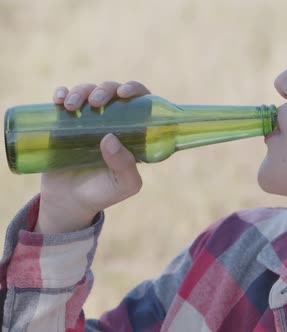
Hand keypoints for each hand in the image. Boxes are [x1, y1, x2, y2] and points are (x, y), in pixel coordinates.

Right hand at [36, 81, 150, 233]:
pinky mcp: (65, 121)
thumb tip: (110, 138)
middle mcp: (112, 120)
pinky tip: (59, 100)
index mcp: (132, 131)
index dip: (134, 89)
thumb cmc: (104, 192)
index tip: (124, 93)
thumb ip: (125, 166)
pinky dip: (62, 93)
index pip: (139, 101)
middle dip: (104, 89)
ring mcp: (88, 119)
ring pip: (88, 90)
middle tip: (96, 102)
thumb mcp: (124, 185)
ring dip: (81, 90)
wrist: (69, 202)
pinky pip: (64, 98)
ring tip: (72, 107)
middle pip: (112, 91)